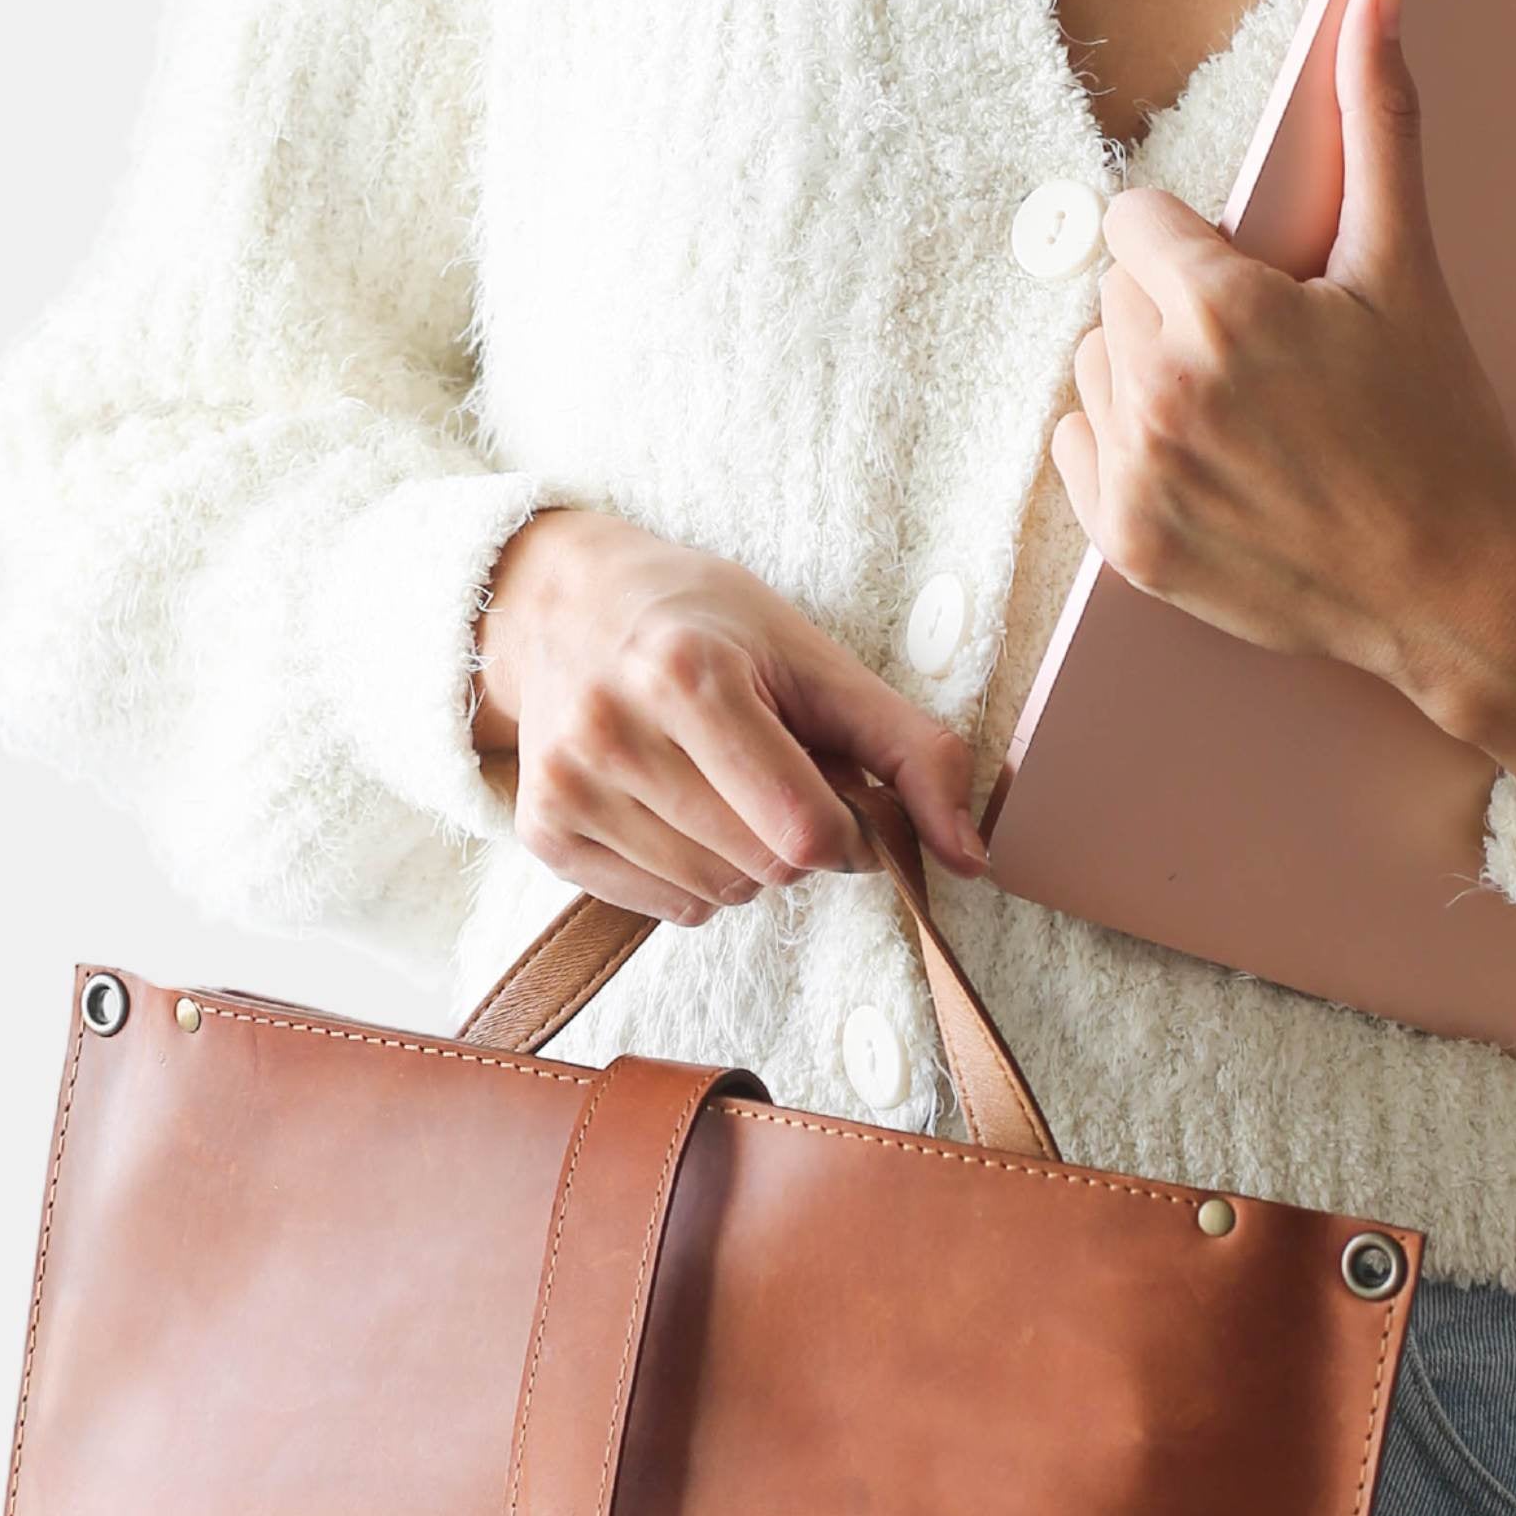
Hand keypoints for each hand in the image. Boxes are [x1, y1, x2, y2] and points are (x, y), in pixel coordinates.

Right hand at [472, 510, 987, 927]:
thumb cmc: (708, 626)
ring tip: (722, 785)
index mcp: (689, 677)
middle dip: (796, 839)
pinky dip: (696, 878)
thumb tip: (972, 861)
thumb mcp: (817, 660)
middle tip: (773, 773)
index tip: (842, 791)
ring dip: (748, 861)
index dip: (851, 831)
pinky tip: (677, 808)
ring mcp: (568, 787)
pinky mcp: (543, 832)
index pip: (805, 830)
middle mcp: (612, 734)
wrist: (567, 605)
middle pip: (764, 869)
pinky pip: (667, 910)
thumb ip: (913, 752)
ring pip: (717, 897)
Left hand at [1050, 0, 1515, 827]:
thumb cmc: (1438, 423)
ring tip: (1241, 414)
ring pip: (1093, 373)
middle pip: (1117, 300)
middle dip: (1178, 312)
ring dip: (1146, 378)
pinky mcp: (1126, 546)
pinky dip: (1121, 451)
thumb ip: (1378, 121)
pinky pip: (1073, 454)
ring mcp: (1137, 474)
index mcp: (1218, 308)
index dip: (1197, 248)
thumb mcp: (1404, 267)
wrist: (1454, 585)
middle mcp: (1160, 389)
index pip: (1137, 223)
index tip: (1256, 286)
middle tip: (1268, 363)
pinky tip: (1205, 462)